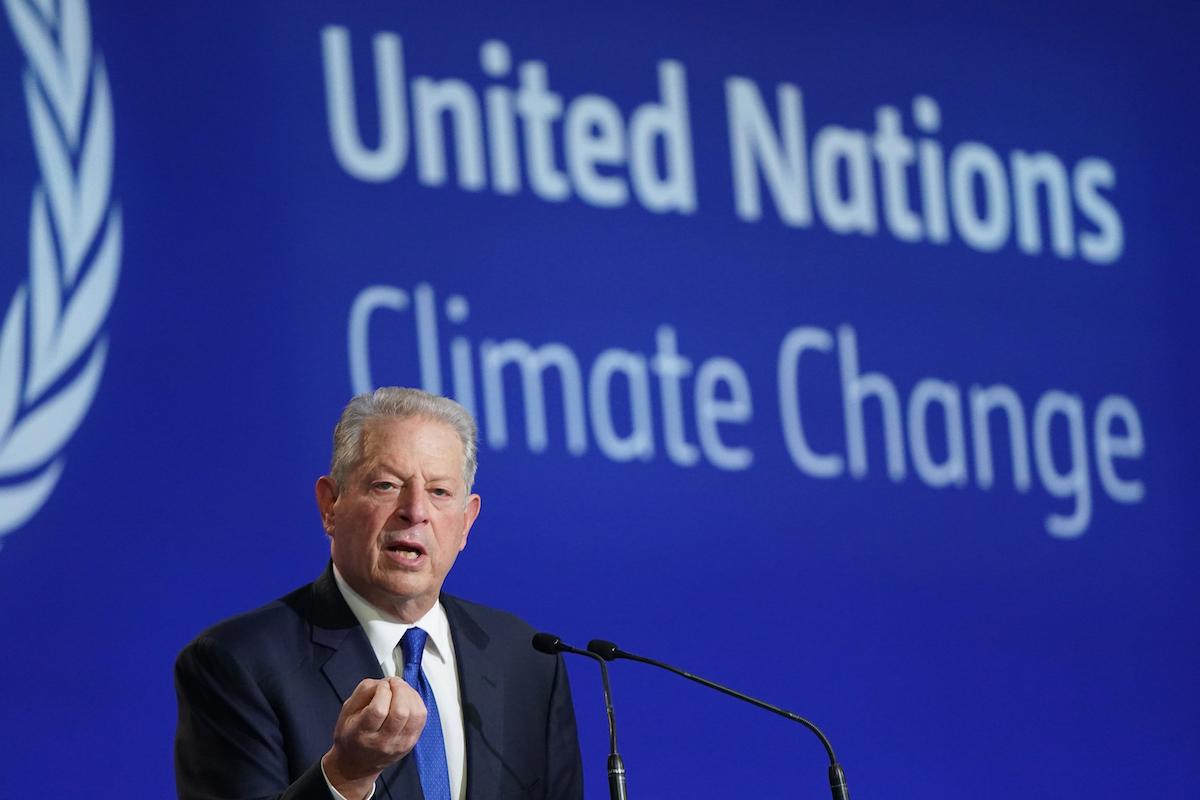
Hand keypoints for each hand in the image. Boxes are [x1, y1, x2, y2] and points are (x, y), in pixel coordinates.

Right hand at [322, 677, 426, 798]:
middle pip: (400, 712)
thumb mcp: (346, 712)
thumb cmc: (351, 736)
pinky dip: (417, 701)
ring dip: (410, 694)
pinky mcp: (412, 742)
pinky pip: (422, 717)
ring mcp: (400, 743)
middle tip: (392, 683)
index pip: (378, 710)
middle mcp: (383, 742)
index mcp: (361, 734)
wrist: (358, 764)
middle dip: (399, 689)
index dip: (382, 691)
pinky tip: (407, 697)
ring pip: (415, 714)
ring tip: (400, 689)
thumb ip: (363, 692)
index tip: (380, 685)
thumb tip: (384, 682)